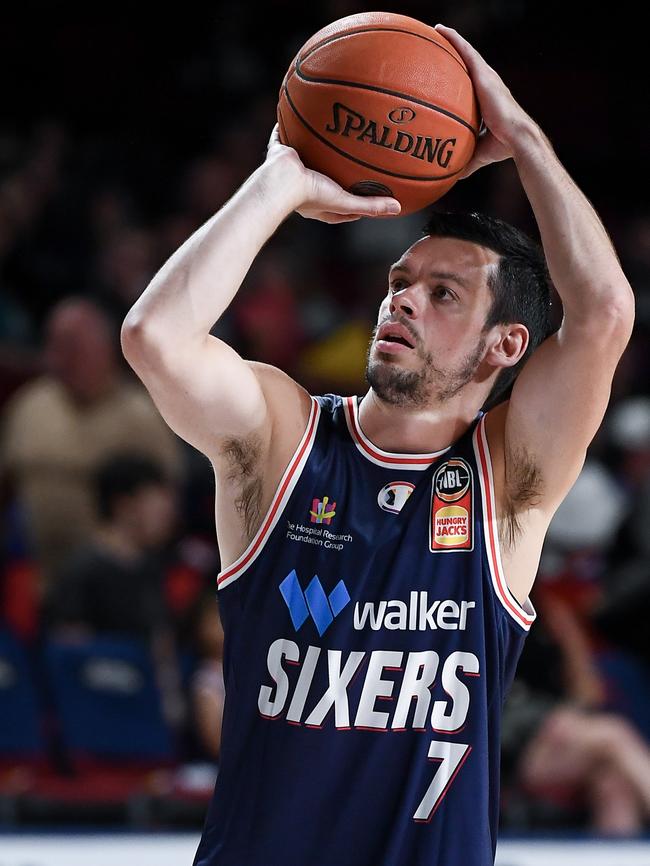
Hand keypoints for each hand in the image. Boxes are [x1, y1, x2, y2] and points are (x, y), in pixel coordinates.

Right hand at [265, 123, 400, 222]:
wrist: (282, 181)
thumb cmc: (310, 195)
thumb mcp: (345, 202)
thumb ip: (370, 205)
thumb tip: (398, 208)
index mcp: (317, 203)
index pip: (340, 205)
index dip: (355, 201)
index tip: (369, 194)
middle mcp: (305, 186)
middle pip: (326, 178)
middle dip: (338, 171)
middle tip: (353, 164)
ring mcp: (293, 168)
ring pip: (309, 156)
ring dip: (318, 148)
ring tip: (331, 135)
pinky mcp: (282, 152)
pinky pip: (288, 136)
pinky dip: (293, 126)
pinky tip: (304, 112)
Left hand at [434, 24, 539, 178]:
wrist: (519, 138)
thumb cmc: (503, 147)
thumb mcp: (480, 153)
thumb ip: (466, 160)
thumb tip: (452, 176)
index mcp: (489, 99)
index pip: (473, 83)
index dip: (462, 74)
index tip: (449, 70)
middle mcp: (489, 84)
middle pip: (469, 63)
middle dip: (456, 52)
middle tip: (439, 43)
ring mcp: (488, 78)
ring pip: (467, 53)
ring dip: (453, 40)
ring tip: (437, 31)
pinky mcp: (485, 75)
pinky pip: (466, 52)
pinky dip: (454, 40)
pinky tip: (441, 31)